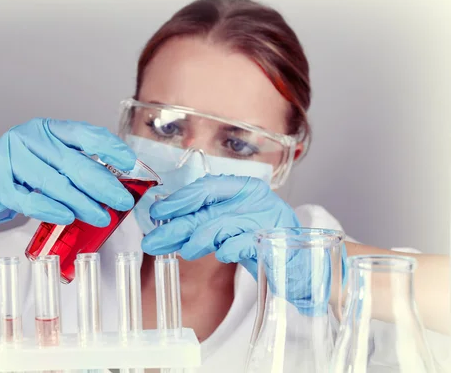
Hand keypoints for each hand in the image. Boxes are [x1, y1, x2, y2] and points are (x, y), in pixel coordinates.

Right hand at [0, 119, 136, 245]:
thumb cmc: (15, 175)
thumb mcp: (46, 161)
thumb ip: (74, 166)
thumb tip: (115, 184)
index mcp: (46, 129)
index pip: (85, 134)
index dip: (111, 149)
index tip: (131, 165)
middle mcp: (29, 138)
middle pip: (74, 162)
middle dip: (103, 184)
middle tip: (122, 201)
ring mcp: (10, 158)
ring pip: (55, 183)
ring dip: (82, 203)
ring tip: (102, 217)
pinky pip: (29, 200)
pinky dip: (51, 210)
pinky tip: (68, 218)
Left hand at [142, 174, 343, 315]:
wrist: (299, 265)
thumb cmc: (261, 241)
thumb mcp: (231, 226)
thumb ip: (204, 221)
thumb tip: (165, 224)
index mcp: (245, 188)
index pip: (206, 187)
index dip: (180, 200)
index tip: (157, 213)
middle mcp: (257, 199)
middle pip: (207, 210)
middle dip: (176, 227)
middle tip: (153, 241)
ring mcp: (267, 219)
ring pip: (220, 226)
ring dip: (196, 241)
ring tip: (183, 252)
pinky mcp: (275, 242)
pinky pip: (242, 243)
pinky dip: (227, 250)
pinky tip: (219, 255)